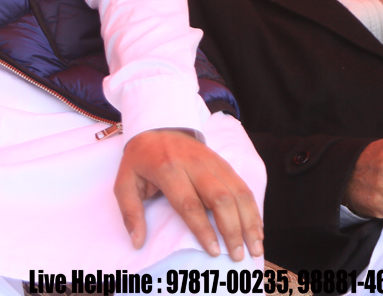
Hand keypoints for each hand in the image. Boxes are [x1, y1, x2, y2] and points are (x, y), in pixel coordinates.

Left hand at [114, 128, 262, 260]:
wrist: (157, 127)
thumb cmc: (141, 160)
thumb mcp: (124, 182)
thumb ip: (130, 212)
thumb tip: (137, 241)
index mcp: (167, 169)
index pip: (189, 203)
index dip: (203, 229)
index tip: (214, 251)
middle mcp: (193, 164)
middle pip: (219, 198)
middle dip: (232, 229)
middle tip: (237, 255)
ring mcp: (212, 162)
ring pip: (237, 192)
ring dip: (249, 221)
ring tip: (255, 247)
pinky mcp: (223, 163)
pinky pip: (242, 186)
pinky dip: (253, 209)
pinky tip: (257, 229)